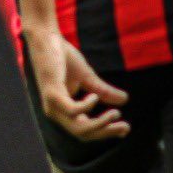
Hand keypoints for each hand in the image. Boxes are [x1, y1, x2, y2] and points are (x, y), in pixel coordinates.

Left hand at [24, 26, 129, 141]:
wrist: (46, 38)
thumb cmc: (63, 58)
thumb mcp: (87, 77)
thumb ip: (103, 91)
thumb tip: (125, 100)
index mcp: (62, 110)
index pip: (84, 131)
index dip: (105, 132)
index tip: (126, 128)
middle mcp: (55, 112)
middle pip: (83, 134)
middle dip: (106, 132)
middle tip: (125, 125)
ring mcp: (52, 104)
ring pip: (79, 128)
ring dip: (100, 124)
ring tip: (115, 113)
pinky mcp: (52, 93)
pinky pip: (72, 110)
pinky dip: (87, 106)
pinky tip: (94, 96)